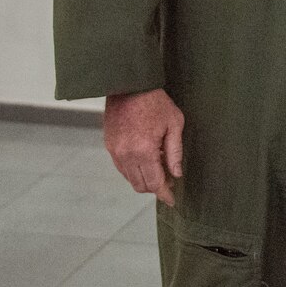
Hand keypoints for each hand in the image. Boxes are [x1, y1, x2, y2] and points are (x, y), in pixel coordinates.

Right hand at [103, 88, 183, 205]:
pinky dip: (133, 170)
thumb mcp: (174, 124)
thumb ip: (175, 152)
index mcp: (144, 150)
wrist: (129, 85)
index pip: (154, 183)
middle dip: (156, 187)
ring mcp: (115, 151)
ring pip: (130, 178)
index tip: (172, 201)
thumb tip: (176, 174)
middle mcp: (126, 155)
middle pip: (140, 185)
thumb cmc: (155, 102)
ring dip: (144, 179)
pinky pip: (121, 168)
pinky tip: (145, 161)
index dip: (164, 194)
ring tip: (159, 168)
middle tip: (169, 181)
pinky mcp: (109, 146)